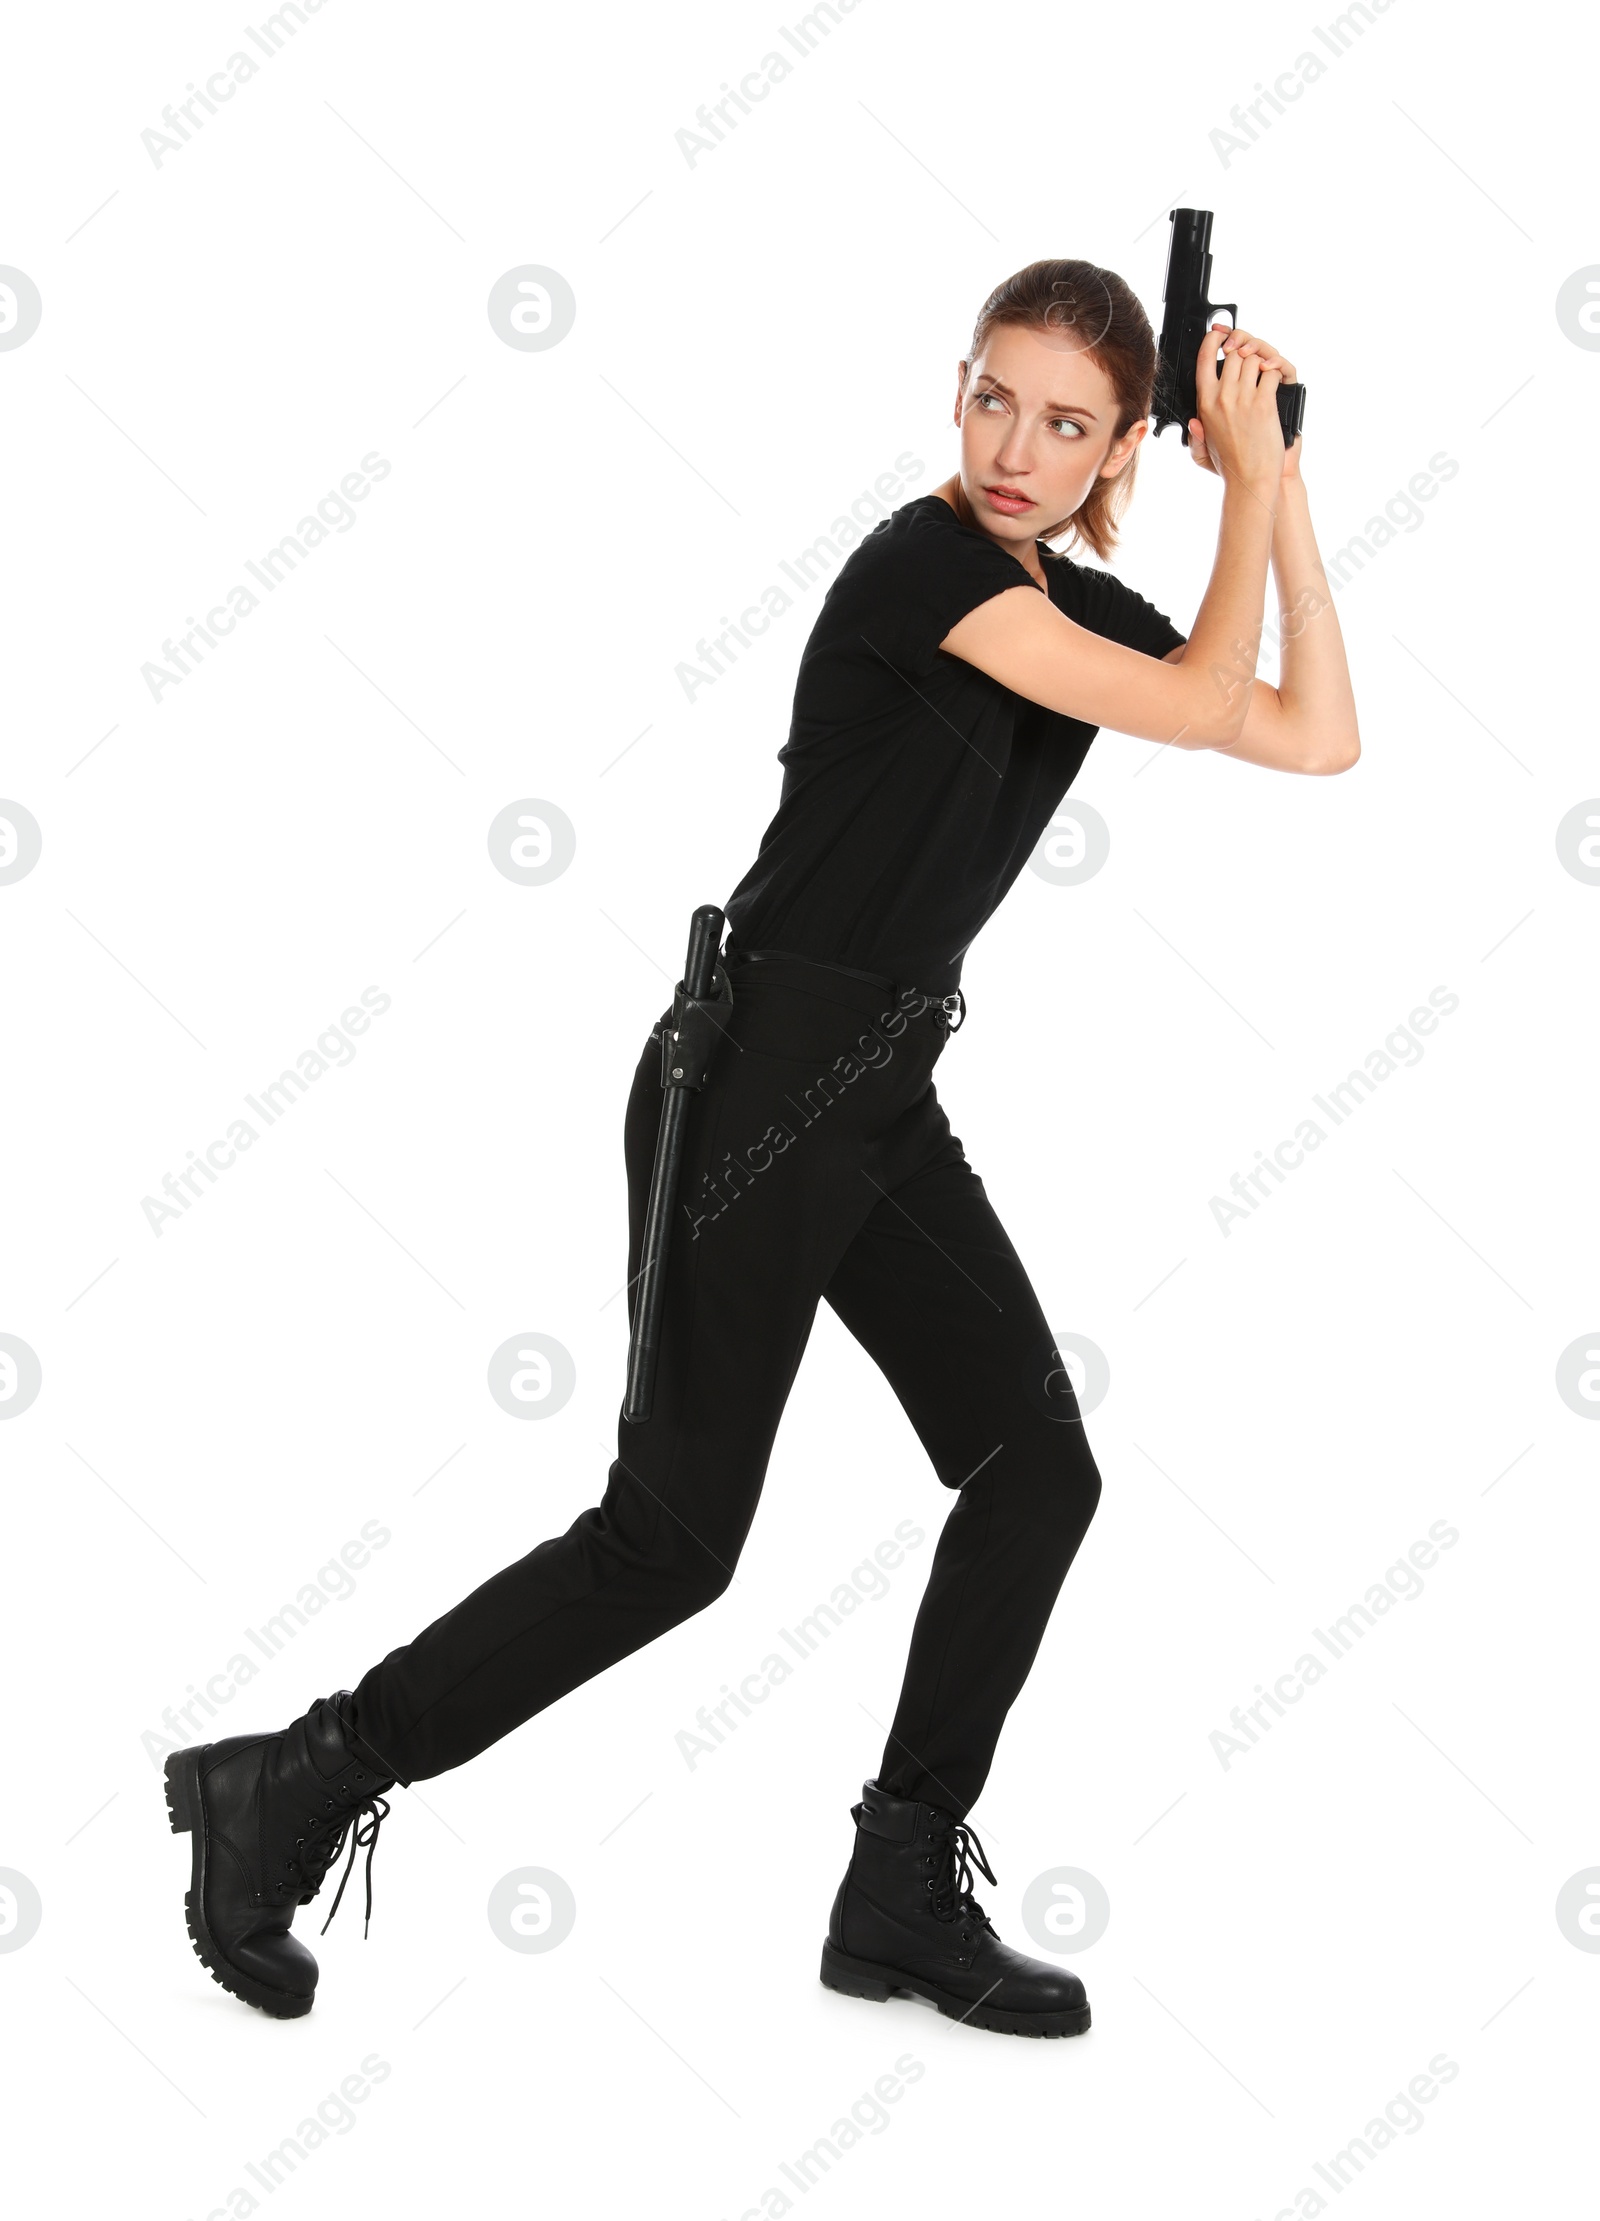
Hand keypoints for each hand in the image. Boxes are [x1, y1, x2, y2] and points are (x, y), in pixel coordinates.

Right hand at [1189, 324, 1298, 492]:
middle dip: (1244, 348)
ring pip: (1253, 358)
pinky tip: (1275, 380)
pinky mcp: (1264, 403)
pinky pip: (1270, 372)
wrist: (1250, 479)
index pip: (1204, 358)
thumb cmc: (1230, 466)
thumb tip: (1192, 422)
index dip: (1214, 339)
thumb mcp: (1203, 451)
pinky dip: (1276, 372)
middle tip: (1250, 353)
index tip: (1222, 335)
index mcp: (1205, 404)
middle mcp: (1222, 397)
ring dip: (1262, 360)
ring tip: (1264, 370)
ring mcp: (1243, 399)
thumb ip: (1195, 435)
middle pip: (1234, 352)